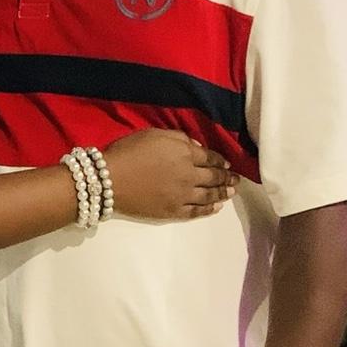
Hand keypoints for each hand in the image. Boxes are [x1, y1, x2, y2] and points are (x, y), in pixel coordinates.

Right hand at [102, 131, 235, 220]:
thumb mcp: (154, 134)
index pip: (210, 157)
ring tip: (230, 192)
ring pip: (209, 195)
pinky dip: (208, 210)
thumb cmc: (129, 152)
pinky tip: (216, 208)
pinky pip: (196, 212)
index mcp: (185, 154)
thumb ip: (179, 139)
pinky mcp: (173, 212)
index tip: (227, 164)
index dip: (221, 160)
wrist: (109, 180)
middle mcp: (190, 175)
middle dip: (227, 177)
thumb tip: (197, 147)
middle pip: (213, 177)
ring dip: (222, 193)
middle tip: (236, 179)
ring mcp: (183, 196)